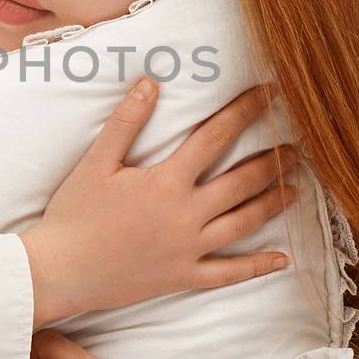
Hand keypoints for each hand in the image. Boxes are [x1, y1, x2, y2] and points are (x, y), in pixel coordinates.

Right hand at [20, 79, 301, 325]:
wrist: (61, 272)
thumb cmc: (74, 214)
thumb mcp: (96, 162)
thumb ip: (126, 121)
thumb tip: (151, 82)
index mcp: (166, 181)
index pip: (215, 137)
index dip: (245, 112)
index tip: (270, 94)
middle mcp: (186, 215)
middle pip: (242, 181)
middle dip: (273, 158)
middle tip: (298, 144)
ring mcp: (189, 249)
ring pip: (243, 223)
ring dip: (273, 203)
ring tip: (296, 187)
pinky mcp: (183, 276)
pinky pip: (229, 273)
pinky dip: (257, 266)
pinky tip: (283, 259)